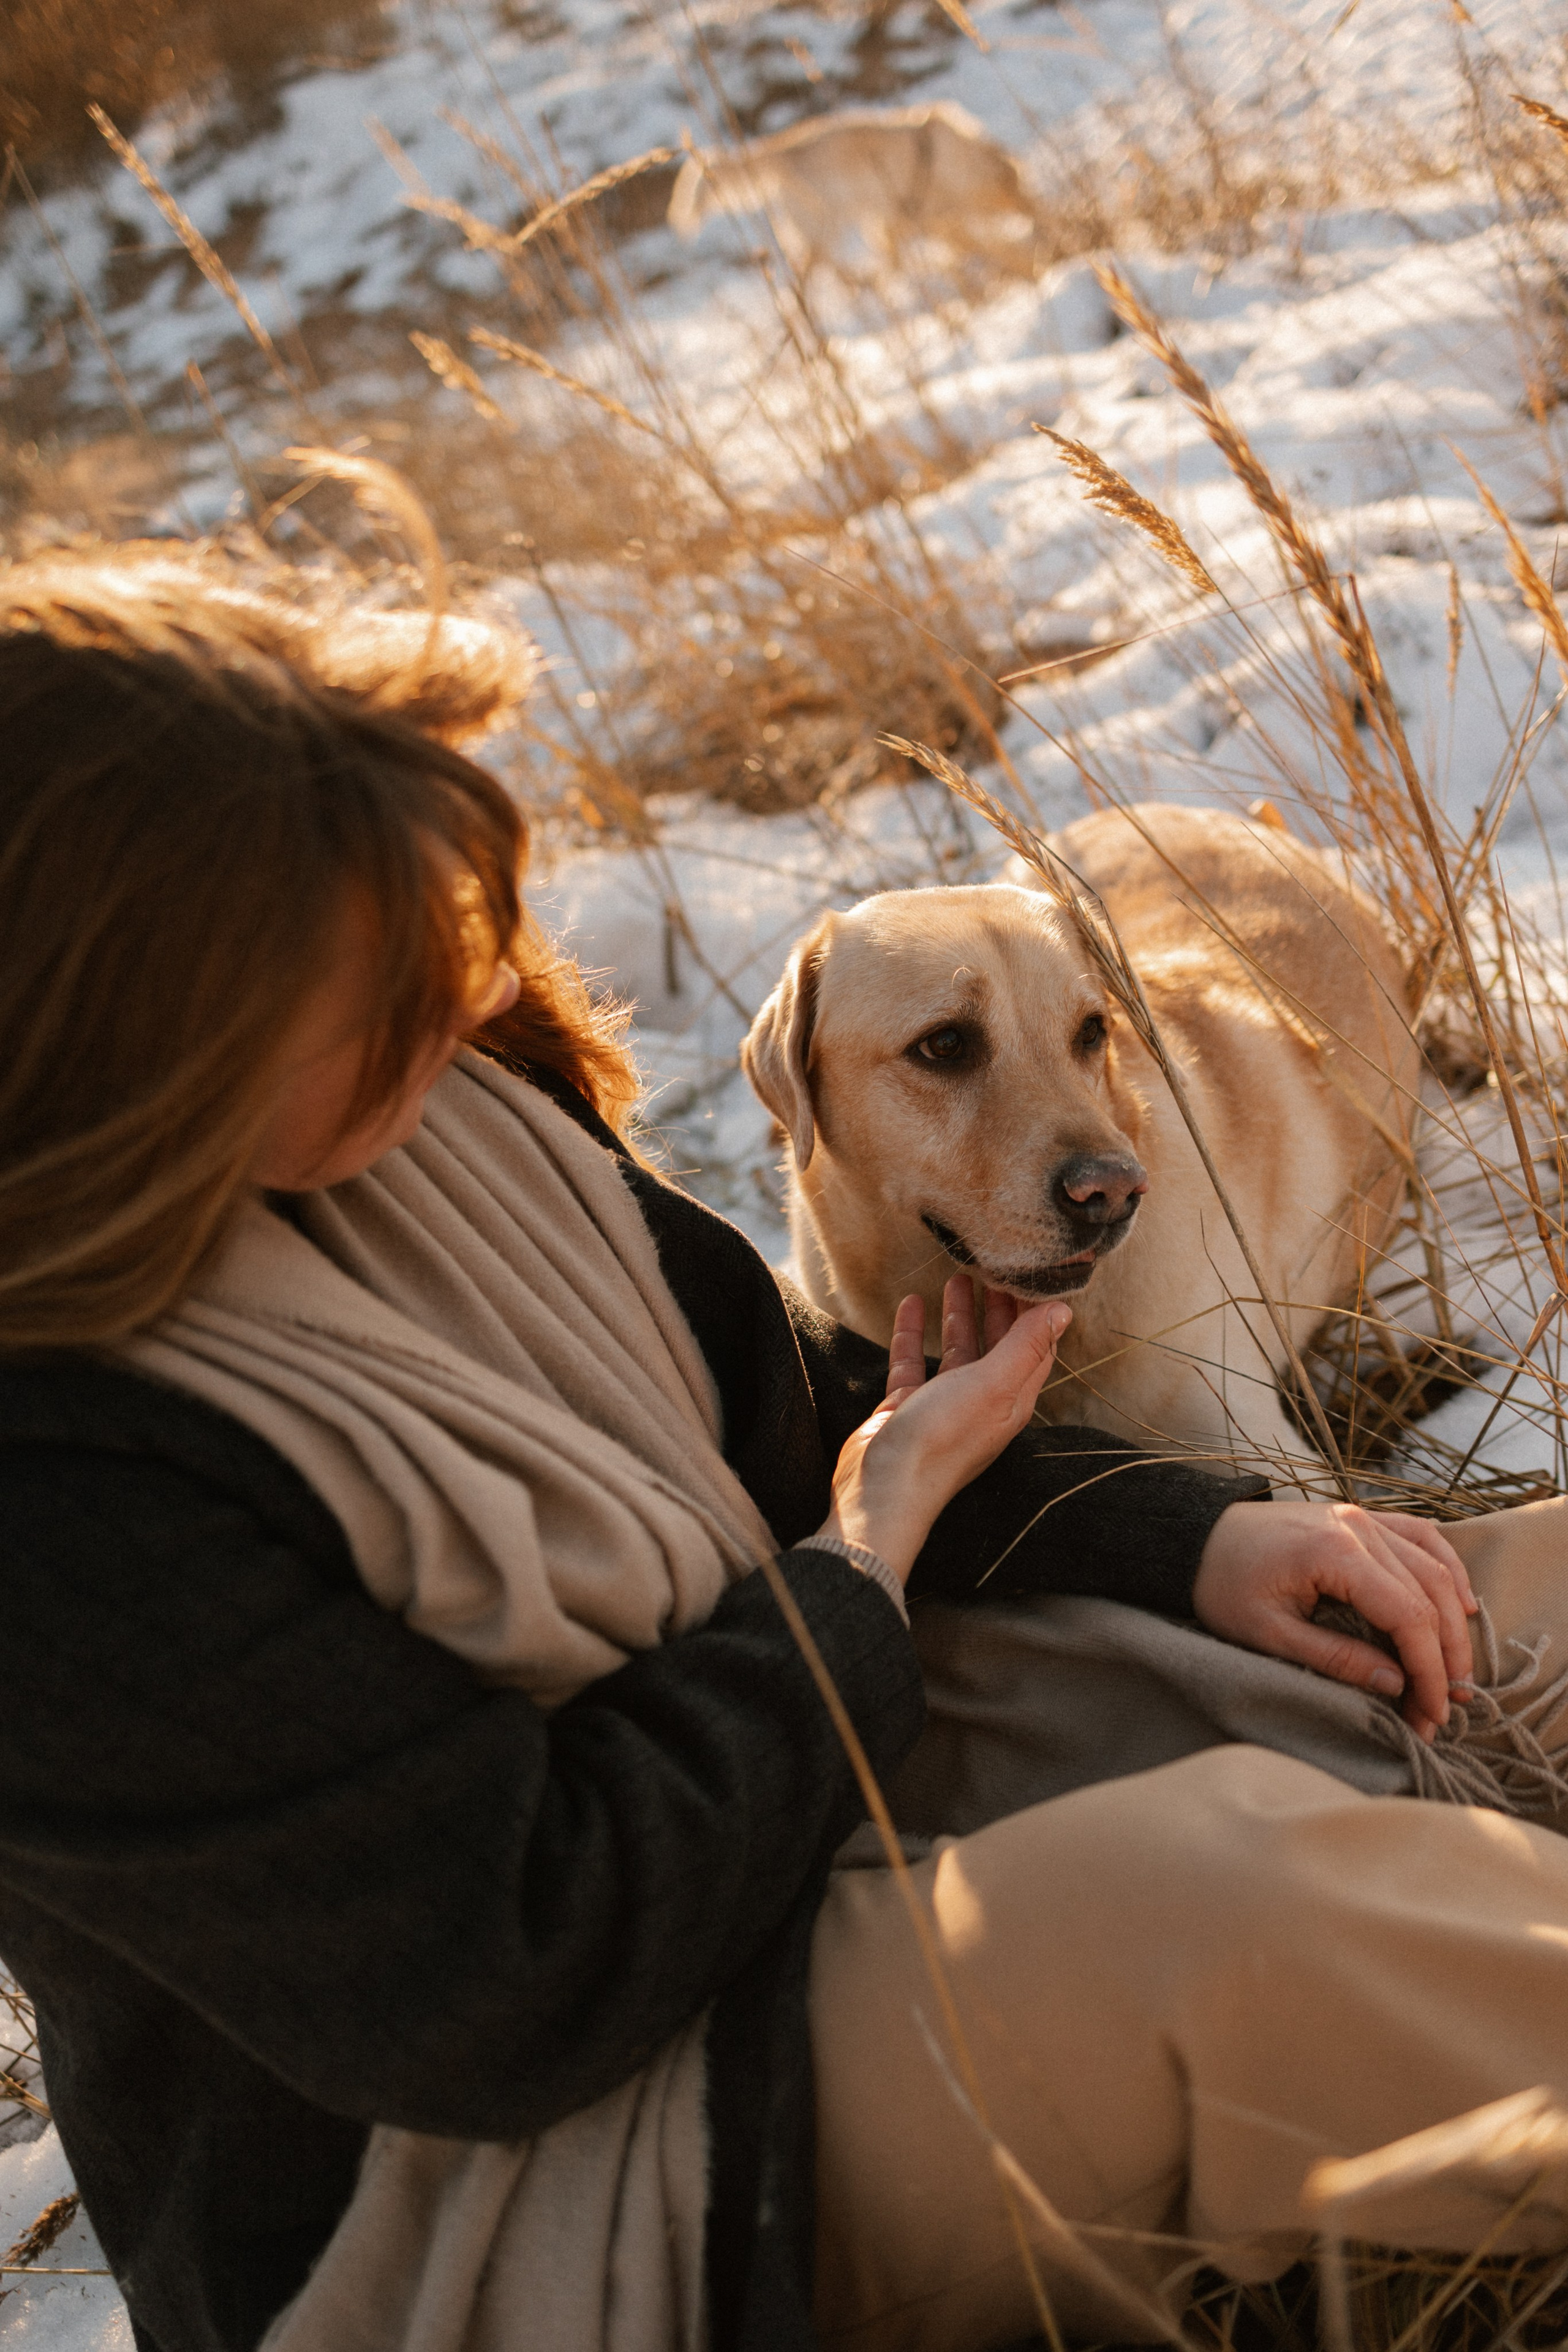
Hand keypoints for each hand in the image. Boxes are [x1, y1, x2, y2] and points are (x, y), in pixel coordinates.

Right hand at [816, 1278, 1069, 1583]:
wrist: (886, 1484)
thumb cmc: (945, 1436)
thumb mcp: (993, 1383)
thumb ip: (1026, 1345)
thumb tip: (1063, 1310)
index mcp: (1012, 1399)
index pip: (1035, 1348)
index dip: (1036, 1312)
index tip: (1032, 1273)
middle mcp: (982, 1402)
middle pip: (998, 1345)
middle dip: (1000, 1307)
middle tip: (996, 1266)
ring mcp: (943, 1405)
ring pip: (958, 1350)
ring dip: (960, 1315)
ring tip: (957, 1275)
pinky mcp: (908, 1406)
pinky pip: (915, 1361)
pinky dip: (915, 1332)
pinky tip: (911, 1303)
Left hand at [1193, 1499, 1478, 1741]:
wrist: (1194, 1536)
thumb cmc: (1221, 1584)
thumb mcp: (1268, 1634)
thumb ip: (1335, 1659)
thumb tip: (1395, 1685)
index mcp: (1334, 1553)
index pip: (1407, 1615)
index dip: (1428, 1670)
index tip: (1432, 1713)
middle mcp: (1358, 1527)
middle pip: (1429, 1595)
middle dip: (1444, 1659)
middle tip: (1441, 1711)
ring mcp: (1363, 1517)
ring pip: (1434, 1568)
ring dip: (1453, 1624)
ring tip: (1457, 1674)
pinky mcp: (1361, 1518)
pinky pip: (1421, 1538)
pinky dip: (1447, 1571)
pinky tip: (1463, 1606)